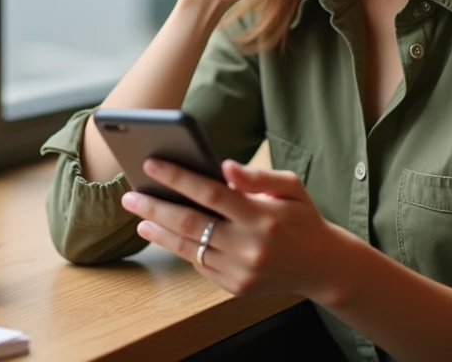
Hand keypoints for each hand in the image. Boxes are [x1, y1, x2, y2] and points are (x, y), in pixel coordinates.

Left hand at [120, 158, 339, 299]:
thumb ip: (258, 176)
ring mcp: (241, 270)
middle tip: (129, 194)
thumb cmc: (302, 218)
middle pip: (191, 223)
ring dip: (159, 232)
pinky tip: (164, 234)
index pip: (211, 194)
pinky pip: (199, 264)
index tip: (152, 164)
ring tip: (139, 216)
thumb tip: (225, 166)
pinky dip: (179, 248)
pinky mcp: (236, 287)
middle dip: (155, 207)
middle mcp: (249, 246)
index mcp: (262, 216)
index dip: (179, 178)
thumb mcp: (291, 187)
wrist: (322, 266)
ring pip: (189, 248)